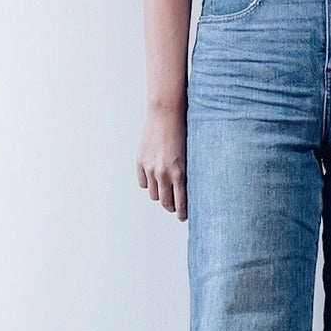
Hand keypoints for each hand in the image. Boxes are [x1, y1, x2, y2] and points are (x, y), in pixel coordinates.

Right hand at [136, 104, 188, 220]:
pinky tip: (155, 179)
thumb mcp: (190, 155)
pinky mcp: (140, 162)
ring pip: (153, 194)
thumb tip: (188, 191)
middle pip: (165, 202)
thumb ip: (187, 174)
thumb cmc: (182, 132)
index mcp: (179, 173)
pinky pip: (143, 183)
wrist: (165, 114)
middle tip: (175, 206)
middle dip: (171, 206)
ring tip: (166, 190)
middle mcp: (163, 174)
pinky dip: (149, 184)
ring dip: (160, 194)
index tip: (184, 216)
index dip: (182, 213)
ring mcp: (150, 169)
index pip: (180, 203)